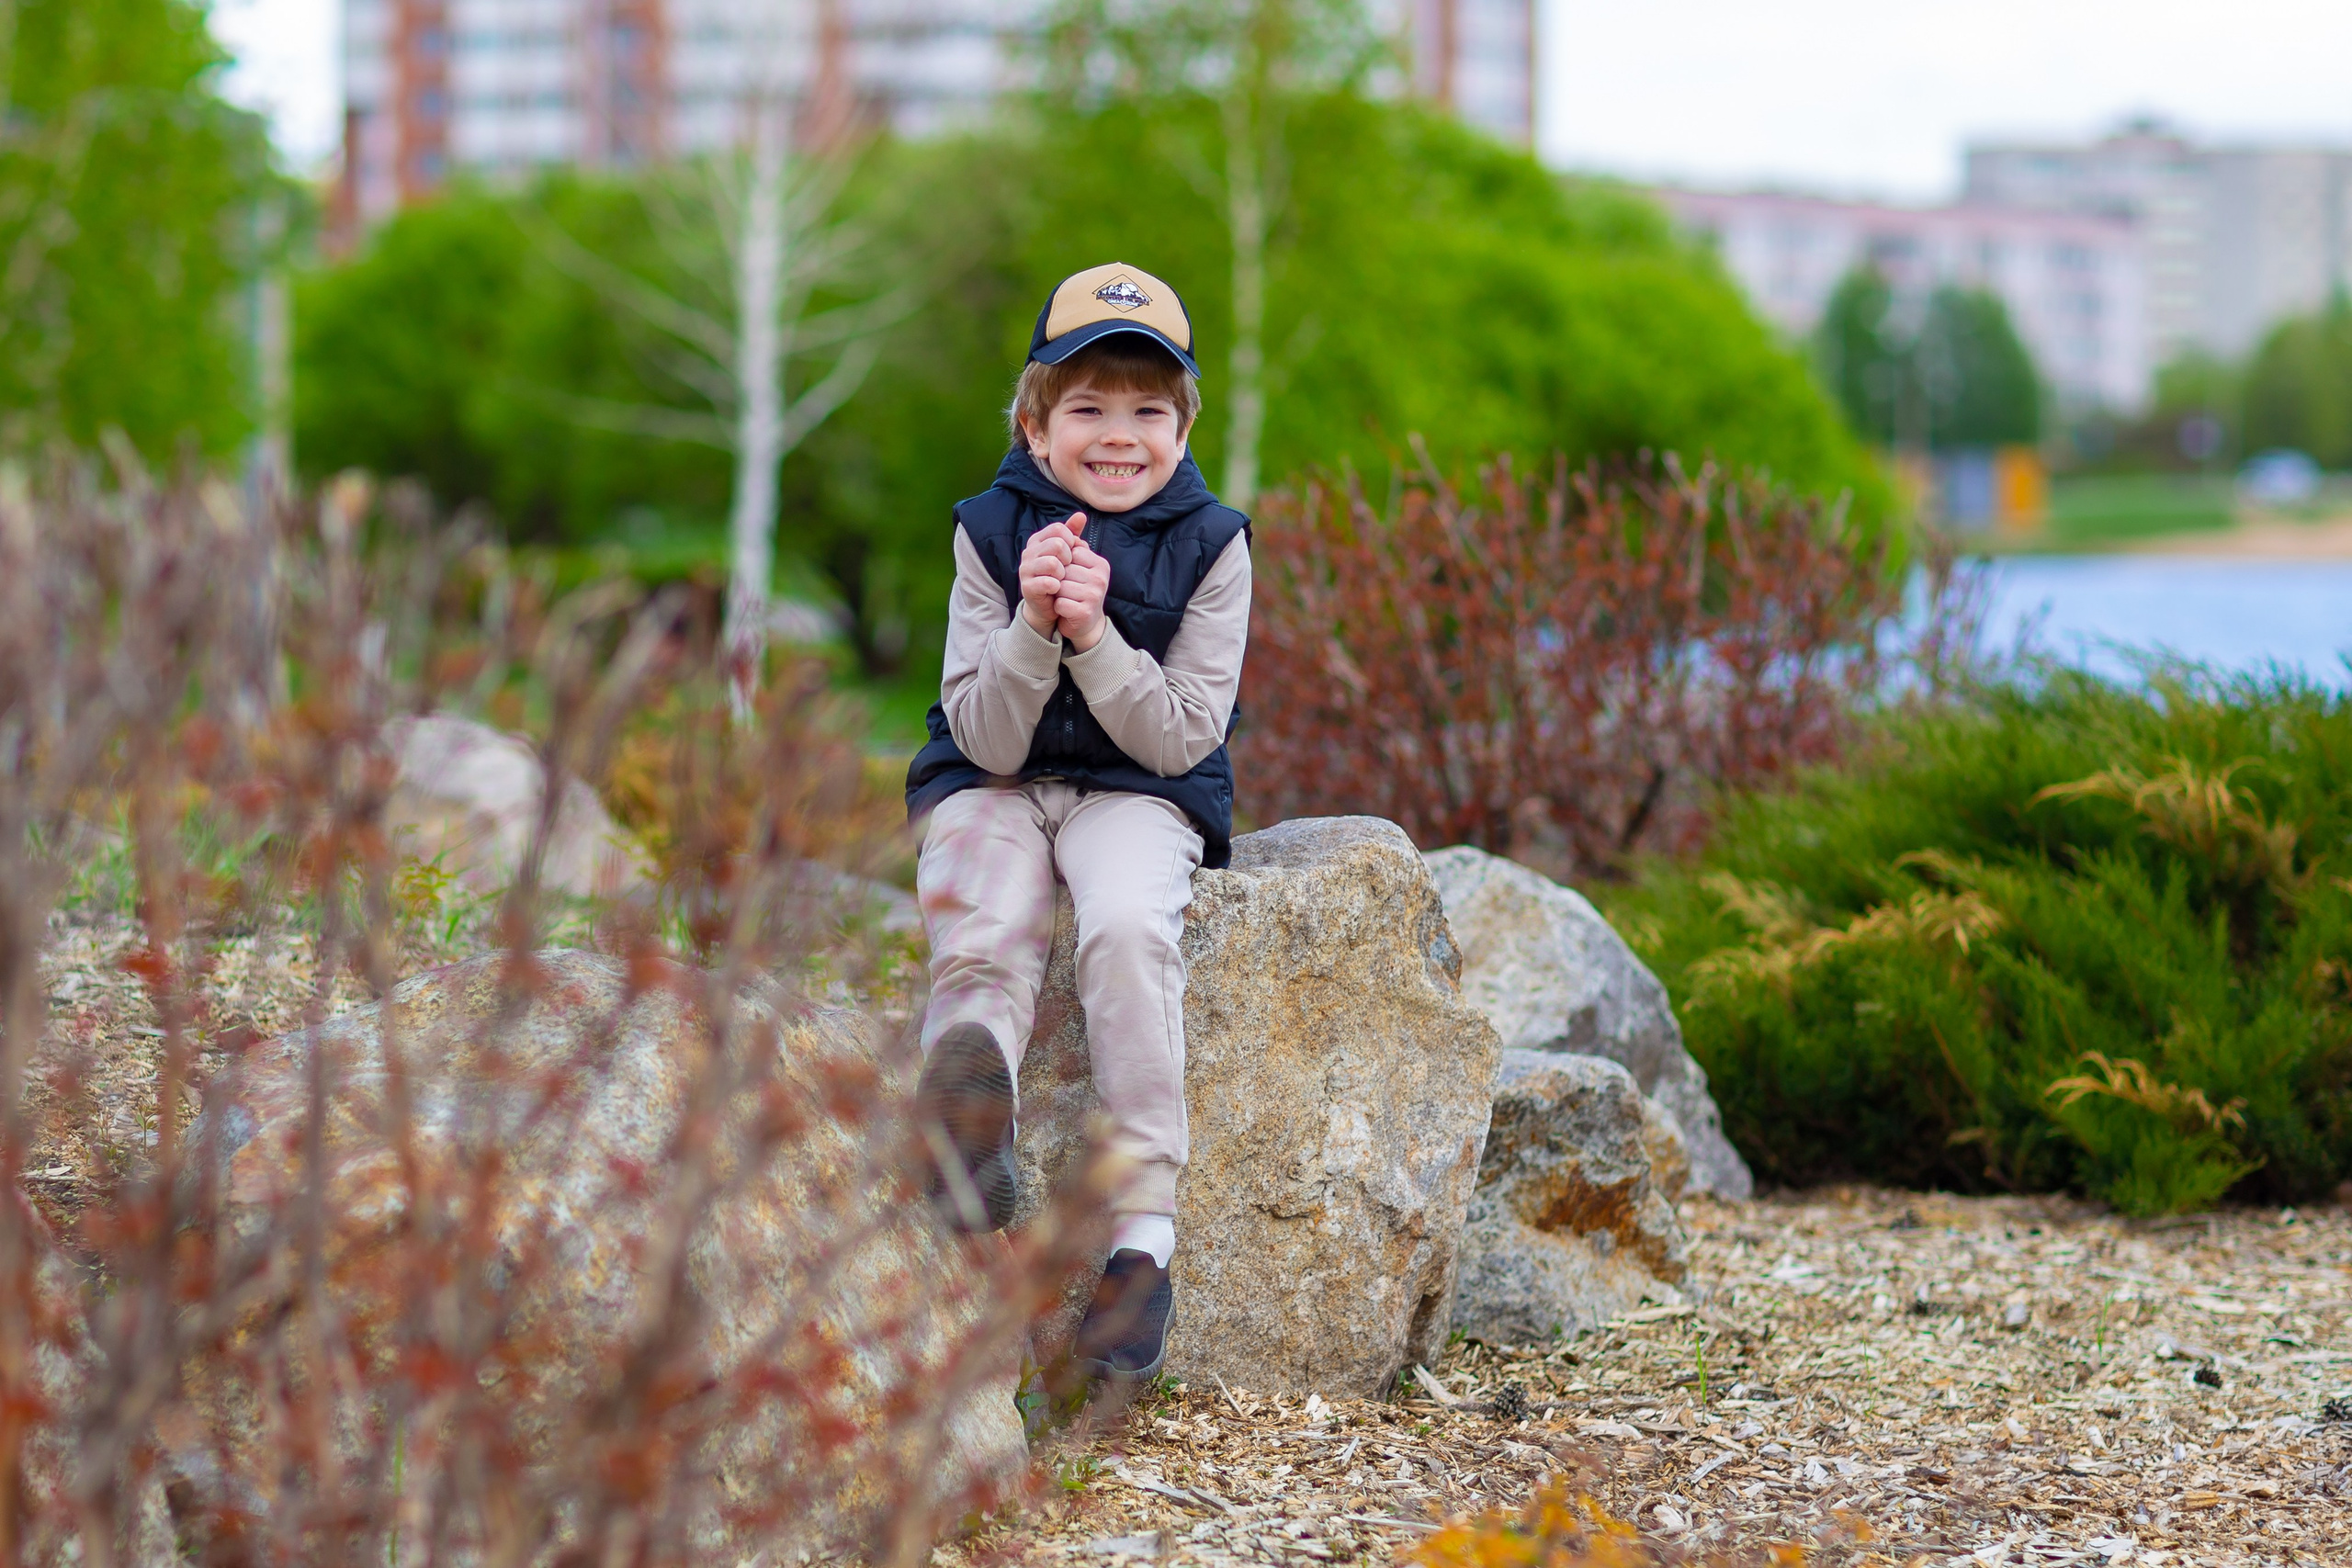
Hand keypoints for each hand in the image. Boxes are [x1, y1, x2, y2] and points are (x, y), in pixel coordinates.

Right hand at [1017, 521, 1074, 637]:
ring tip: (1061, 580)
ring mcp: (1025, 569)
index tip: (1071, 555)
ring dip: (1063, 574)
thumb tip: (1082, 515)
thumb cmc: (1059, 575)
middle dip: (1068, 558)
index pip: (1059, 529)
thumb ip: (1072, 534)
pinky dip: (1057, 586)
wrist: (1050, 604)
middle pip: (1057, 544)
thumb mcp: (1067, 553)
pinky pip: (1048, 582)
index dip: (1071, 541)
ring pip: (1052, 563)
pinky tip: (1056, 589)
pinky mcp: (1027, 587)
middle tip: (1067, 569)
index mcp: (1037, 540)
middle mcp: (1028, 552)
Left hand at [1052, 515, 1111, 651]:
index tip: (1070, 577)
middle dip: (1059, 581)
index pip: (1070, 555)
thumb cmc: (1079, 591)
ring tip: (1067, 599)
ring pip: (1060, 586)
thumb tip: (1078, 516)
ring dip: (1058, 594)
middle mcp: (1101, 578)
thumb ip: (1076, 543)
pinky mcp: (1085, 611)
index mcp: (1100, 564)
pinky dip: (1058, 607)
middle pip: (1063, 570)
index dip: (1063, 566)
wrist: (1085, 623)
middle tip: (1067, 590)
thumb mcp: (1079, 565)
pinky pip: (1059, 603)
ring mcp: (1095, 595)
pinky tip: (1066, 610)